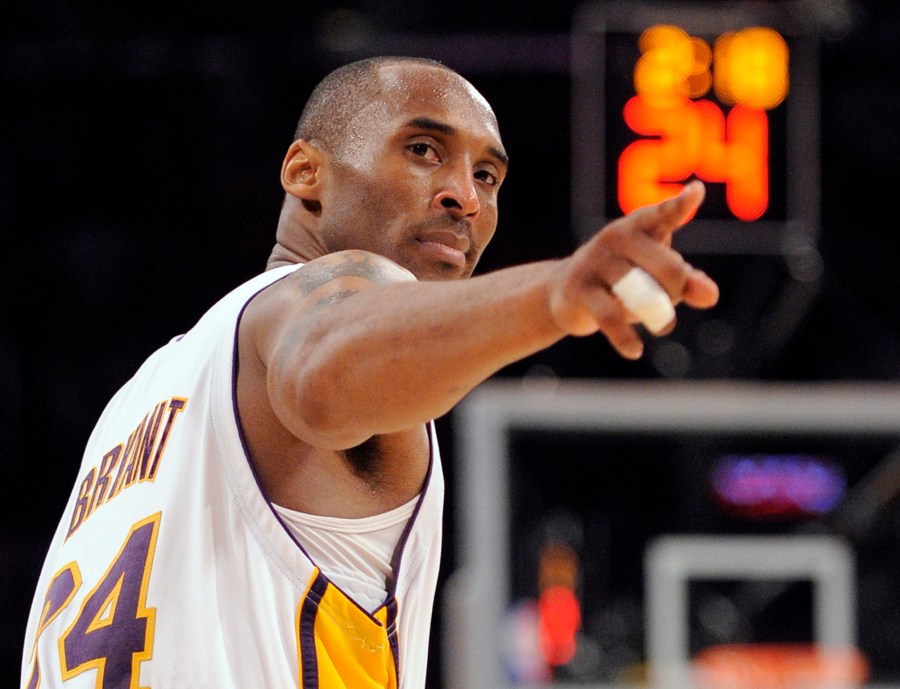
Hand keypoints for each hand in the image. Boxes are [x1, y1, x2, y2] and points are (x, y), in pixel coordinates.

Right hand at [549, 180, 718, 358]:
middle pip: (668, 267)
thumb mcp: (656, 278)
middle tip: (670, 303)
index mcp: (639, 226)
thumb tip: (710, 296)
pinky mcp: (578, 289)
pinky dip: (625, 338)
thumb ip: (688, 282)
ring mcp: (595, 261)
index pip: (663, 214)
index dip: (680, 206)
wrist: (564, 295)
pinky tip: (635, 351)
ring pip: (641, 293)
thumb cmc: (621, 281)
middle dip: (678, 290)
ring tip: (663, 325)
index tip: (696, 193)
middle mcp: (616, 237)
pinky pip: (610, 316)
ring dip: (657, 315)